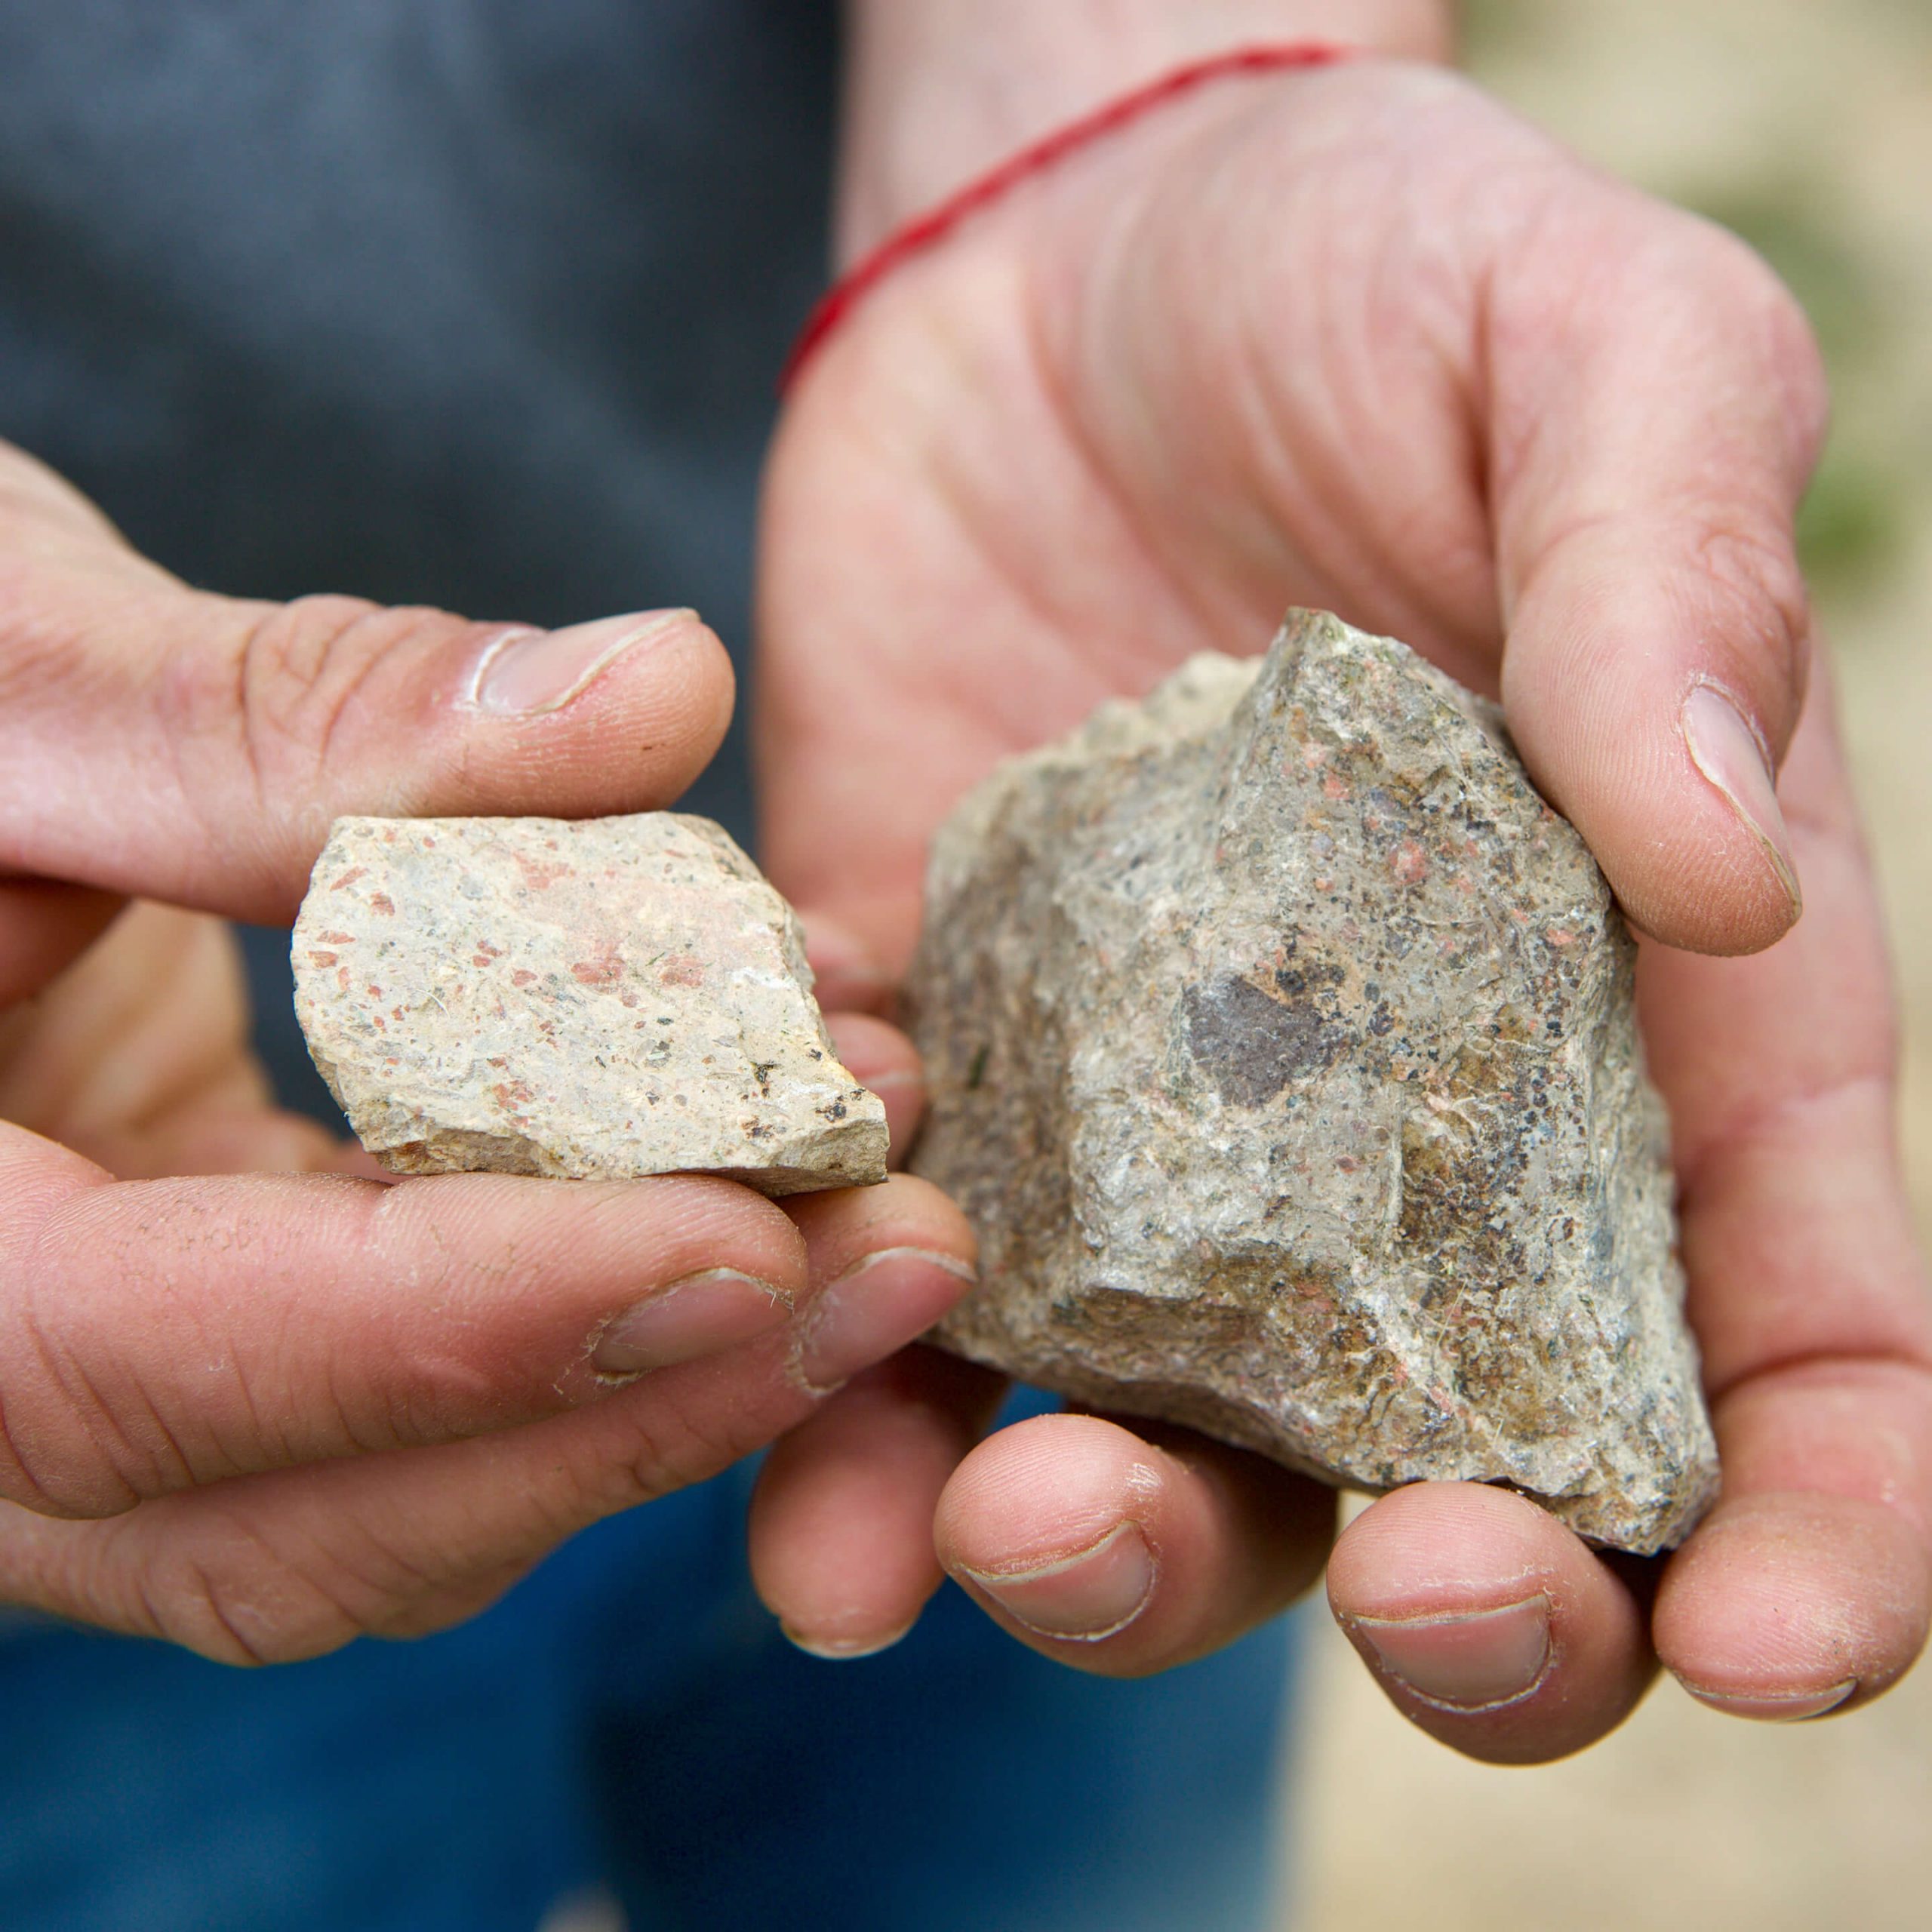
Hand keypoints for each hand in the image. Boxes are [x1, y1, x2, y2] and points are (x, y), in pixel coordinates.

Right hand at [0, 443, 974, 1661]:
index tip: (737, 1242)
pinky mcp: (219, 1312)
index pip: (129, 1368)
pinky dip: (602, 1298)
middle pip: (297, 1509)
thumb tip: (658, 694)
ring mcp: (105, 1369)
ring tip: (890, 1224)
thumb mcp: (6, 663)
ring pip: (388, 1487)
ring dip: (661, 1379)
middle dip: (625, 1406)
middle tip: (895, 1259)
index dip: (447, 1327)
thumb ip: (285, 712)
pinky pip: (421, 1378)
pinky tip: (772, 1174)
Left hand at [750, 59, 1931, 1753]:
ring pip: (1172, 1456)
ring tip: (1012, 1531)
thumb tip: (1735, 862)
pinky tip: (815, 1508)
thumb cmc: (1382, 275)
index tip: (1777, 1633)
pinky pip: (910, 1324)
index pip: (1790, 1320)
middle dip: (1467, 1610)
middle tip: (1406, 1588)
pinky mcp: (953, 1084)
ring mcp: (1159, 1141)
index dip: (1821, 1517)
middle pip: (1475, 1473)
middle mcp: (1407, 1137)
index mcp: (1641, 1009)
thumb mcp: (1596, 348)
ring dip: (1106, 1556)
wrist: (1067, 276)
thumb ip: (1672, 582)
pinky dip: (854, 1443)